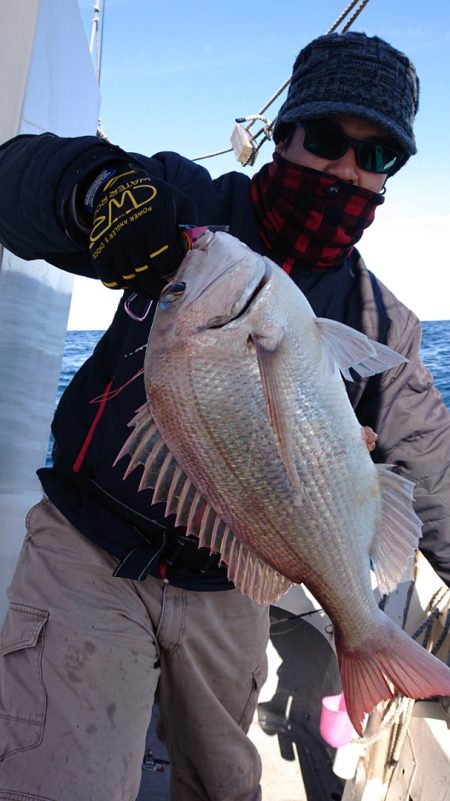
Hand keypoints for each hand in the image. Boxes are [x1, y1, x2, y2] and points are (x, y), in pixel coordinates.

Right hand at [88, 167, 195, 295]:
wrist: (118, 187)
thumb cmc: (156, 199)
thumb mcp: (179, 202)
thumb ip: (191, 226)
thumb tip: (197, 252)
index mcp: (155, 219)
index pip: (165, 260)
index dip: (173, 272)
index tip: (177, 272)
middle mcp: (131, 231)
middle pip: (147, 275)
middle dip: (160, 288)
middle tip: (168, 293)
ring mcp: (112, 241)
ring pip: (130, 280)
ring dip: (144, 289)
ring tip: (154, 288)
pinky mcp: (98, 249)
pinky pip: (111, 280)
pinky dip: (123, 285)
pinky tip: (134, 278)